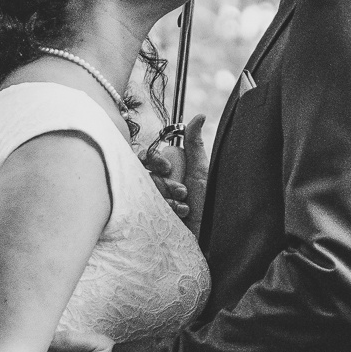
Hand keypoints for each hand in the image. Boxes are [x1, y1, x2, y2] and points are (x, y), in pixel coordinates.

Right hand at [144, 115, 208, 229]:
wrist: (207, 235)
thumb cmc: (206, 204)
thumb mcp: (201, 172)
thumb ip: (195, 144)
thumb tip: (199, 115)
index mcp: (166, 171)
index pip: (147, 157)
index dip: (153, 159)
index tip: (167, 168)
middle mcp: (155, 184)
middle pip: (144, 173)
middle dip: (164, 183)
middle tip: (182, 192)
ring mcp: (149, 200)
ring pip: (144, 188)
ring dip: (167, 197)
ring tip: (185, 207)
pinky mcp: (145, 215)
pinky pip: (143, 204)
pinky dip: (164, 208)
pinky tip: (178, 216)